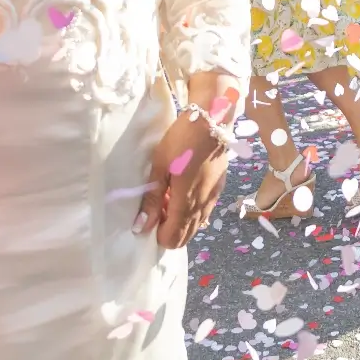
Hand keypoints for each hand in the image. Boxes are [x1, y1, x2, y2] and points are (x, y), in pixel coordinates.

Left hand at [136, 110, 230, 248]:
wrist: (211, 120)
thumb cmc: (181, 141)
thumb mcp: (160, 166)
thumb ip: (151, 199)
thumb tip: (141, 227)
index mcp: (185, 203)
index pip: (173, 238)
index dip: (158, 235)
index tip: (149, 219)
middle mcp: (202, 206)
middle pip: (186, 236)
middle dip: (169, 231)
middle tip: (156, 209)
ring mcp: (213, 199)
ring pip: (196, 226)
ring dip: (180, 221)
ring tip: (167, 199)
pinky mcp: (218, 190)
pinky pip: (204, 213)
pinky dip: (191, 212)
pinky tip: (182, 193)